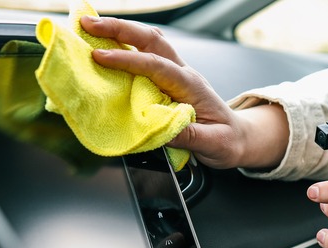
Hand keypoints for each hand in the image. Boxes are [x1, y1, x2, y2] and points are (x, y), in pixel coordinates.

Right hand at [80, 16, 287, 169]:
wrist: (238, 138)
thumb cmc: (227, 140)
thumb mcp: (213, 144)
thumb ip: (188, 136)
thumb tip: (162, 129)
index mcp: (191, 86)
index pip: (157, 66)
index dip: (128, 60)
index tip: (102, 58)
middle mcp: (182, 74)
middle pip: (151, 41)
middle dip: (119, 28)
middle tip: (88, 24)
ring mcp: (175, 75)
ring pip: (148, 43)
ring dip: (119, 31)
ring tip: (89, 26)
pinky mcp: (167, 80)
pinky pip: (144, 56)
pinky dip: (123, 45)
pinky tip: (104, 44)